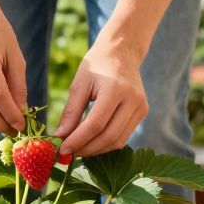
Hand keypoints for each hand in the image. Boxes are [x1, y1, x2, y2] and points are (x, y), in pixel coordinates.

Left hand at [54, 37, 147, 155]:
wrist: (122, 52)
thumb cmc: (97, 65)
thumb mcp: (79, 84)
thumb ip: (71, 112)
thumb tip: (60, 136)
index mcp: (115, 89)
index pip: (96, 124)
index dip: (78, 140)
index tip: (63, 149)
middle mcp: (132, 100)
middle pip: (109, 136)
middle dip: (87, 148)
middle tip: (69, 152)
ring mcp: (141, 107)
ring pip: (118, 141)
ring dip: (97, 149)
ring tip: (79, 148)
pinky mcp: (143, 112)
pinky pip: (124, 136)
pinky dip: (106, 143)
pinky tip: (92, 142)